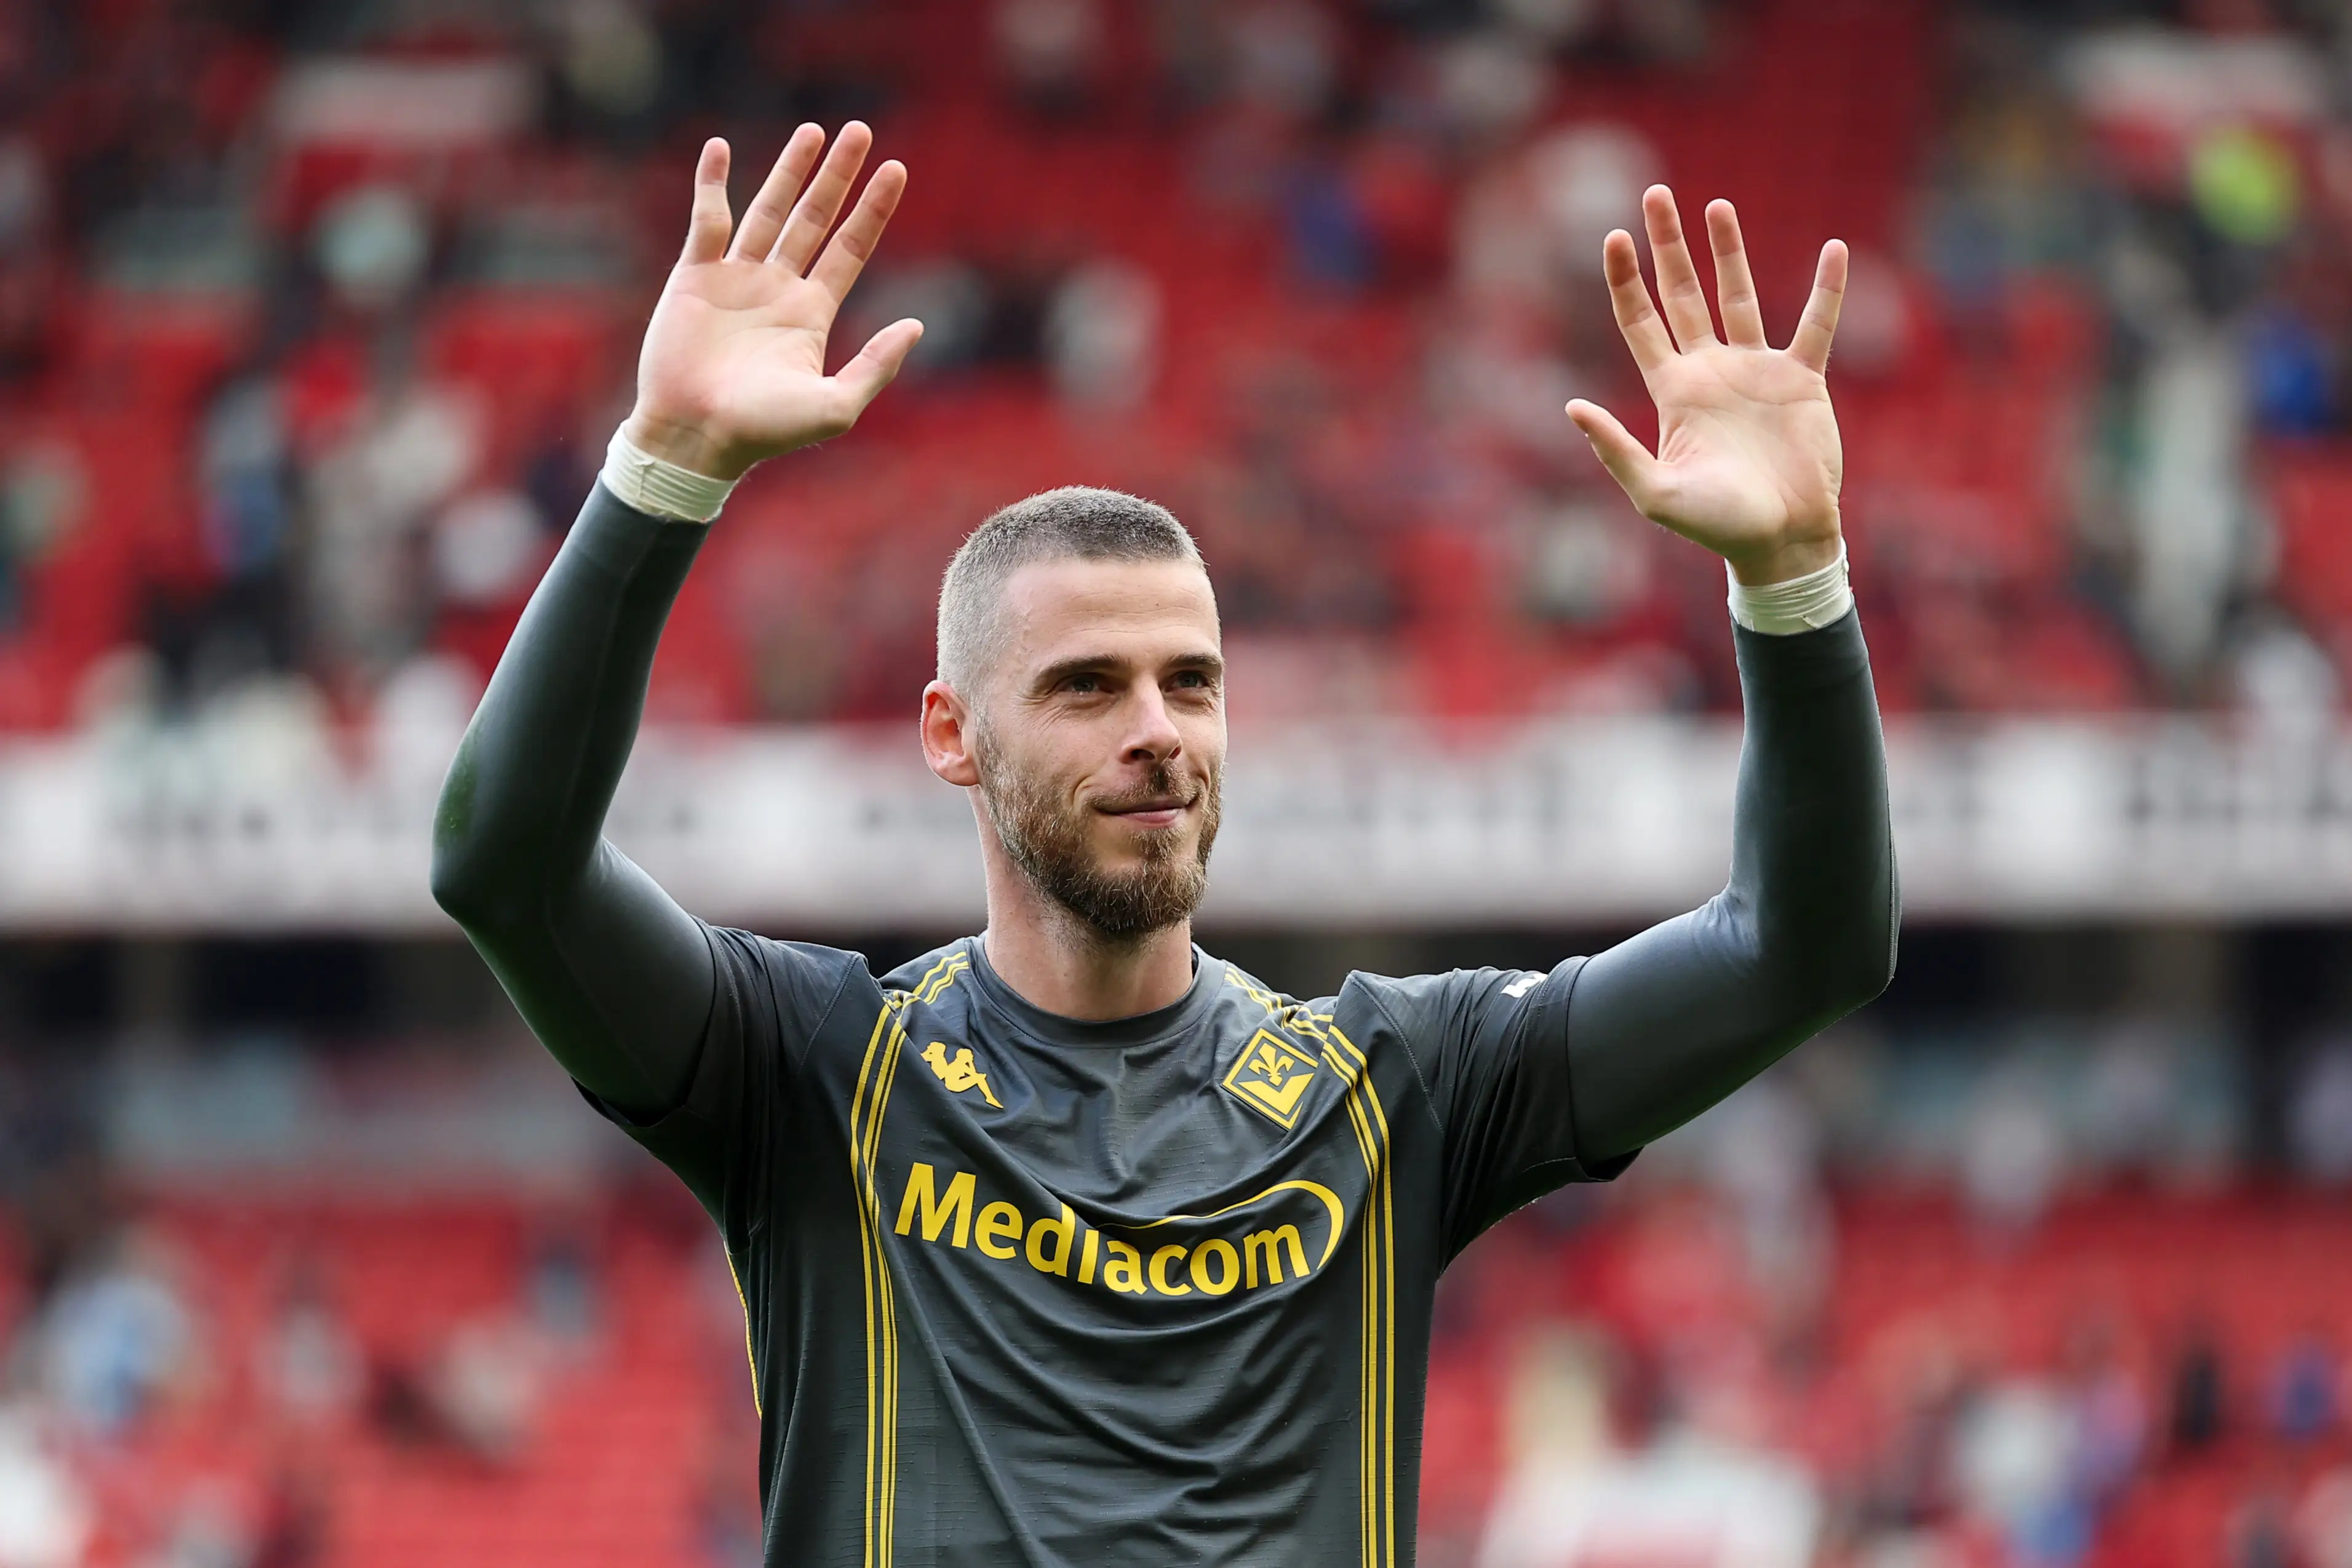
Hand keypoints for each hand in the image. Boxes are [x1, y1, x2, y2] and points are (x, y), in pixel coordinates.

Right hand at [622, 125, 921, 480]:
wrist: (695, 437)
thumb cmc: (764, 432)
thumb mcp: (835, 407)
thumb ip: (876, 366)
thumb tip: (916, 325)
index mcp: (811, 312)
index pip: (851, 248)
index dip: (874, 209)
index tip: (897, 169)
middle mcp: (777, 288)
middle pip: (815, 218)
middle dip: (837, 175)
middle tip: (860, 130)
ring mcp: (736, 278)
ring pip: (768, 210)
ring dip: (790, 170)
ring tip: (814, 131)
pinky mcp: (694, 276)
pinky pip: (707, 219)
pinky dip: (712, 184)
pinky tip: (721, 149)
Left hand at [1566, 187, 1847, 585]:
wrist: (1780, 539)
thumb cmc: (1716, 525)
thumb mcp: (1656, 493)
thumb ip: (1616, 451)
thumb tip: (1572, 407)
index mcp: (1672, 391)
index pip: (1641, 322)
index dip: (1626, 280)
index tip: (1615, 236)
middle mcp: (1710, 371)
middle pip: (1682, 295)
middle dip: (1668, 247)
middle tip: (1655, 195)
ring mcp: (1756, 372)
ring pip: (1739, 296)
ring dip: (1728, 252)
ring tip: (1716, 206)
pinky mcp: (1801, 380)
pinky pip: (1816, 325)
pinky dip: (1826, 290)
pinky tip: (1833, 251)